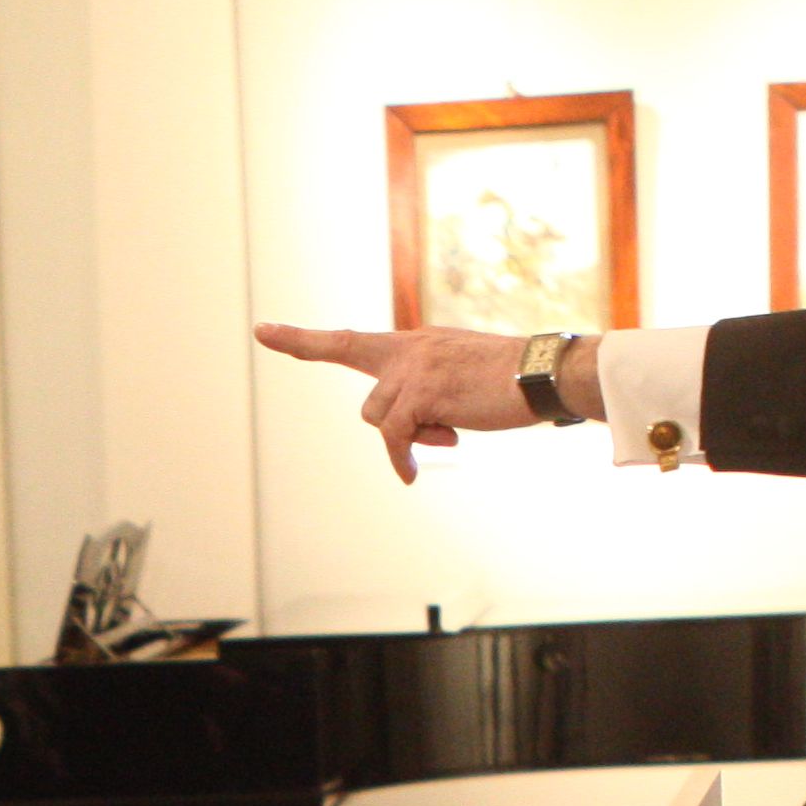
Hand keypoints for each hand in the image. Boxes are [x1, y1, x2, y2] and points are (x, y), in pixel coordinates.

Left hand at [256, 321, 537, 485]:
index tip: (263, 332)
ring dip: (413, 437)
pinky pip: (395, 438)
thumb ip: (428, 393)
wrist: (541, 373)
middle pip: (369, 402)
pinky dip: (403, 459)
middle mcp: (407, 349)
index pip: (347, 341)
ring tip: (456, 430)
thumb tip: (419, 431)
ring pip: (380, 418)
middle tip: (442, 428)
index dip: (301, 340)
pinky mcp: (422, 393)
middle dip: (398, 426)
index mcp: (415, 343)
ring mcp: (412, 369)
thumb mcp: (461, 376)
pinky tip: (414, 474)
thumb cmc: (510, 382)